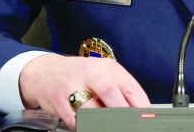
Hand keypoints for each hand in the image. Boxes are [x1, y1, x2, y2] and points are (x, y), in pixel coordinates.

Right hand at [19, 53, 150, 129]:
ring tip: (109, 126)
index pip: (131, 87)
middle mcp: (92, 73)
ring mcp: (73, 86)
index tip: (146, 120)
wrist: (46, 73)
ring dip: (103, 123)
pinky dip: (84, 126)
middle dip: (123, 114)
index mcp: (109, 68)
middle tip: (130, 126)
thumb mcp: (103, 76)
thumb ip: (120, 92)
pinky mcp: (58, 100)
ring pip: (92, 109)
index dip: (141, 106)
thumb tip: (140, 114)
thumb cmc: (82, 77)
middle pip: (111, 94)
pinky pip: (75, 119)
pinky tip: (89, 125)